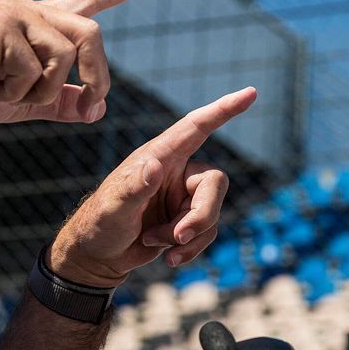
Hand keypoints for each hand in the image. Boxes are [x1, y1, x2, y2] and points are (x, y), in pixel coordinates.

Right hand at [0, 0, 165, 127]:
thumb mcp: (22, 103)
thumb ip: (60, 102)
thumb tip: (97, 109)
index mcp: (36, 24)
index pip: (88, 0)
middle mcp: (29, 10)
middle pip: (91, 33)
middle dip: (98, 74)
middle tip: (93, 104)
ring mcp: (14, 13)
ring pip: (65, 54)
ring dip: (45, 91)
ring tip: (10, 97)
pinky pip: (34, 69)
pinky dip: (18, 93)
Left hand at [48, 87, 257, 287]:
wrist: (98, 256)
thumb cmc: (99, 224)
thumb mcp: (113, 207)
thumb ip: (135, 188)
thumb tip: (155, 167)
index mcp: (159, 155)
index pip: (196, 127)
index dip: (223, 110)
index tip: (250, 93)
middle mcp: (176, 171)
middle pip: (214, 182)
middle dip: (202, 215)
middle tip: (179, 237)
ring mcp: (183, 196)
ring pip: (212, 212)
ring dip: (188, 236)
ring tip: (156, 243)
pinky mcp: (186, 220)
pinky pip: (206, 232)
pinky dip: (189, 248)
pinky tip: (167, 256)